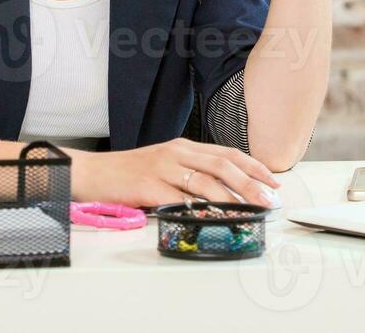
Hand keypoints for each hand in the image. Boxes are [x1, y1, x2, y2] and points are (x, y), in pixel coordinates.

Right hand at [73, 138, 279, 207]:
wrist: (91, 173)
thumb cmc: (127, 174)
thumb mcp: (163, 165)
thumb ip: (189, 174)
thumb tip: (223, 194)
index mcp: (182, 147)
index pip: (227, 153)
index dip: (253, 166)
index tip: (272, 181)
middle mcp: (176, 153)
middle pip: (223, 165)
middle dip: (251, 183)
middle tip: (270, 200)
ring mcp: (162, 167)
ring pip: (206, 181)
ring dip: (233, 198)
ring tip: (250, 211)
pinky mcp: (149, 185)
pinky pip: (180, 199)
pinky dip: (200, 209)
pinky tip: (215, 217)